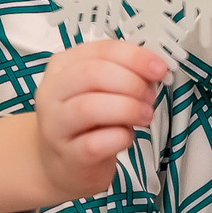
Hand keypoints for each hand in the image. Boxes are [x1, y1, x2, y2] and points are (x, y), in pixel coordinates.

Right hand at [34, 39, 166, 199]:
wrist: (63, 162)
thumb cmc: (85, 121)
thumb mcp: (99, 89)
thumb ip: (122, 73)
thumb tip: (154, 69)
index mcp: (62, 66)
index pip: (101, 50)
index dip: (135, 57)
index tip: (159, 68)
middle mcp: (53, 92)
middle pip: (93, 74)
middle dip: (132, 83)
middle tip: (149, 97)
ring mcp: (55, 125)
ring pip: (90, 107)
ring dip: (127, 109)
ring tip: (144, 116)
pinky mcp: (67, 155)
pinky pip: (96, 143)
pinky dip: (120, 137)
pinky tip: (127, 136)